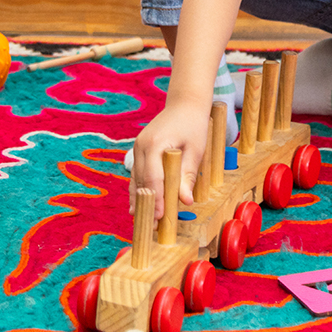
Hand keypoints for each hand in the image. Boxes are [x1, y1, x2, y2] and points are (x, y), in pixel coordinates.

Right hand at [129, 98, 210, 219]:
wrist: (184, 103)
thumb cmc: (193, 124)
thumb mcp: (196, 150)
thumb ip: (188, 175)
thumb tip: (185, 201)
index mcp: (155, 143)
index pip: (153, 178)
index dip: (156, 199)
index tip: (160, 218)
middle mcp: (141, 145)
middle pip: (141, 181)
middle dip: (147, 204)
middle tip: (153, 227)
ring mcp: (138, 146)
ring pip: (136, 179)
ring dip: (140, 199)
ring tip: (143, 222)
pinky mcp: (139, 149)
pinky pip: (137, 172)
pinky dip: (139, 189)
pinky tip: (138, 206)